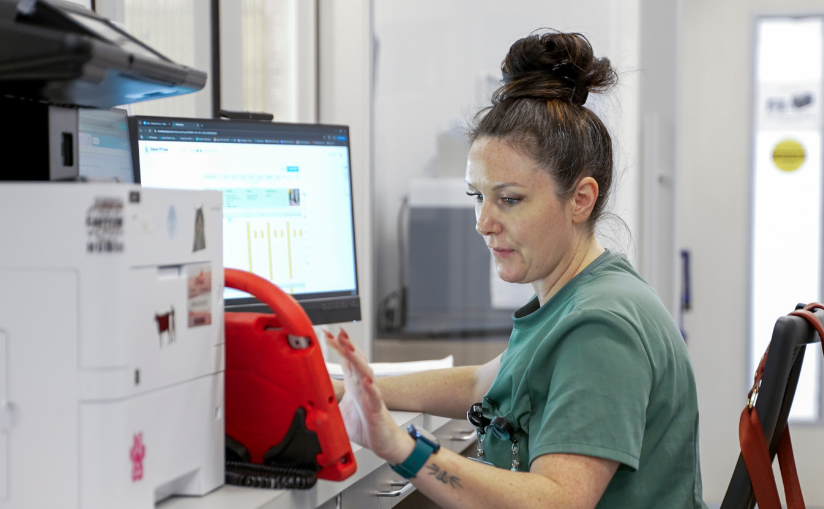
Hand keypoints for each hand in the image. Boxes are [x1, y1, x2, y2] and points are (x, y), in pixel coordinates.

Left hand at [323, 328, 413, 463]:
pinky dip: (371, 388)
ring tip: (349, 348)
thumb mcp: (337, 413)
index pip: (345, 360)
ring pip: (365, 373)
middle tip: (339, 332)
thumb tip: (306, 401)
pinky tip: (367, 381)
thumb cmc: (364, 426)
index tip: (326, 334)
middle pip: (355, 360)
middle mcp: (362, 385)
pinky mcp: (376, 409)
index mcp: (353, 384)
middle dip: (347, 345)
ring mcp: (370, 395)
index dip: (337, 346)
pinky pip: (374, 397)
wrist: (383, 442)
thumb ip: (324, 404)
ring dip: (357, 360)